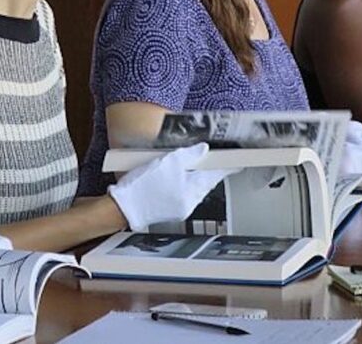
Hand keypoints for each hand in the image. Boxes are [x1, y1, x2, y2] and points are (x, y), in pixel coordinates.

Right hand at [107, 143, 234, 231]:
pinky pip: (184, 196)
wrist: (123, 206)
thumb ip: (189, 154)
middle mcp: (190, 202)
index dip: (227, 167)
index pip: (216, 175)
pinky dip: (183, 187)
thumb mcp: (168, 162)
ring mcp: (181, 209)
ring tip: (181, 169)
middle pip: (206, 183)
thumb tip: (203, 149)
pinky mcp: (172, 212)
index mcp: (192, 189)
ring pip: (195, 190)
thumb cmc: (142, 186)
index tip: (237, 162)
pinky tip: (173, 180)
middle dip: (207, 171)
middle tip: (206, 160)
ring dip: (193, 179)